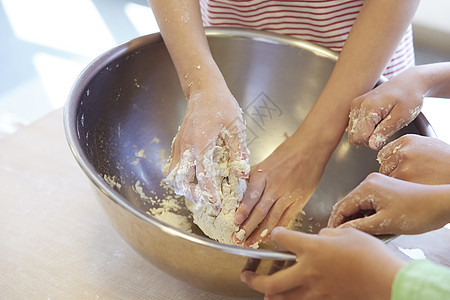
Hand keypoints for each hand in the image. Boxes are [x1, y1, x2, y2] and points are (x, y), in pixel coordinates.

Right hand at [166, 81, 248, 208]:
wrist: (204, 89)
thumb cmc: (221, 104)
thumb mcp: (235, 128)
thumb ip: (238, 152)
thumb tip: (242, 174)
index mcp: (200, 144)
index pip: (202, 177)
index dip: (209, 194)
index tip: (216, 204)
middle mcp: (185, 147)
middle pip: (179, 181)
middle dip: (191, 195)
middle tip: (206, 200)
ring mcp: (179, 145)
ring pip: (173, 175)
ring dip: (184, 186)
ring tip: (199, 192)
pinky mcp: (178, 143)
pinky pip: (173, 165)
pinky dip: (181, 176)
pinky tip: (194, 176)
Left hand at [233, 134, 328, 247]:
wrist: (311, 147)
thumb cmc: (288, 152)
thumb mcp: (265, 162)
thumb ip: (253, 176)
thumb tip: (239, 189)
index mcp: (264, 175)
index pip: (251, 196)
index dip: (243, 210)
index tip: (236, 221)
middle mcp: (275, 186)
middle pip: (259, 210)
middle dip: (247, 227)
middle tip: (238, 238)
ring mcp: (288, 194)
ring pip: (272, 218)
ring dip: (260, 232)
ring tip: (250, 242)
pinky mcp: (299, 200)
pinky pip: (286, 217)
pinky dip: (277, 228)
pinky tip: (269, 236)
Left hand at [241, 227, 405, 298]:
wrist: (388, 281)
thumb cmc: (370, 254)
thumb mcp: (347, 234)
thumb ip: (328, 234)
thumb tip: (320, 237)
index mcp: (312, 249)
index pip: (283, 239)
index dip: (276, 235)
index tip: (275, 234)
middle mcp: (308, 271)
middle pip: (271, 282)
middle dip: (253, 280)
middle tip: (246, 276)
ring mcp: (316, 291)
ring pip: (283, 299)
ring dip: (270, 296)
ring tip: (264, 293)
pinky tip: (292, 299)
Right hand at [328, 172, 449, 233]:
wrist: (441, 203)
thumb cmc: (418, 212)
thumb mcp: (385, 224)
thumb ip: (359, 227)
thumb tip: (340, 231)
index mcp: (367, 187)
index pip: (341, 206)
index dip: (335, 223)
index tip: (332, 236)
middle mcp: (370, 181)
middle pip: (348, 204)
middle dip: (345, 221)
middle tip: (344, 238)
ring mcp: (378, 183)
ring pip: (358, 204)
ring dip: (357, 218)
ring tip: (360, 234)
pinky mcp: (385, 187)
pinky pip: (368, 202)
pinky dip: (367, 214)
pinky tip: (371, 225)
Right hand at [348, 67, 425, 149]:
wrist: (410, 81)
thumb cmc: (410, 97)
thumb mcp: (402, 117)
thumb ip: (385, 131)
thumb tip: (372, 145)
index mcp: (368, 108)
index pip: (360, 137)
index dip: (373, 142)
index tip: (386, 134)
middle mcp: (357, 105)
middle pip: (354, 136)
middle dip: (368, 139)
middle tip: (384, 130)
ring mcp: (355, 104)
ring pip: (353, 132)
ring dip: (367, 133)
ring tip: (382, 123)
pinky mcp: (356, 104)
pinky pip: (354, 125)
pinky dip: (365, 127)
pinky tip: (377, 120)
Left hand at [377, 134, 449, 184]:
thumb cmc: (448, 163)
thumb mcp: (428, 146)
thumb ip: (408, 149)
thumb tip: (389, 156)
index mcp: (407, 141)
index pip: (384, 154)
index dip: (391, 164)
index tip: (400, 170)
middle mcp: (403, 152)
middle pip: (384, 167)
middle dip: (393, 175)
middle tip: (412, 179)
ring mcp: (404, 168)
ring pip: (388, 180)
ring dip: (397, 185)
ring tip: (417, 184)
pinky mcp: (407, 184)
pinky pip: (395, 190)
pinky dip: (402, 193)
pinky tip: (416, 191)